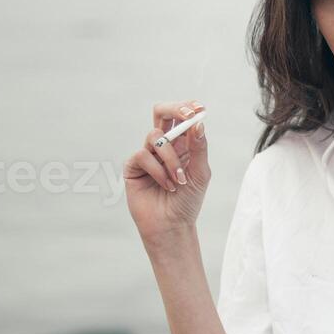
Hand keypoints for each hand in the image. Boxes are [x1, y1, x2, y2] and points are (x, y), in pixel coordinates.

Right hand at [122, 99, 210, 243]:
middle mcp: (164, 146)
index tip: (199, 108)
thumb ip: (199, 147)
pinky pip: (144, 155)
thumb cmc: (188, 200)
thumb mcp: (200, 173)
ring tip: (179, 180)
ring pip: (155, 137)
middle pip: (161, 113)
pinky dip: (159, 170)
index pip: (182, 117)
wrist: (172, 225)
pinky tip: (167, 186)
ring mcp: (148, 154)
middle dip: (174, 109)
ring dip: (171, 158)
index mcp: (182, 144)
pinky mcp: (134, 166)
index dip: (188, 108)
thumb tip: (198, 123)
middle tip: (187, 115)